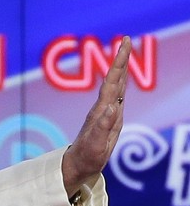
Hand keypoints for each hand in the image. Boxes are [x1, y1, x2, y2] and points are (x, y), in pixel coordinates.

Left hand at [62, 35, 130, 195]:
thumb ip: (104, 126)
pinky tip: (123, 79)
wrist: (78, 165)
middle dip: (122, 59)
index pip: (112, 80)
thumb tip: (113, 106)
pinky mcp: (108, 118)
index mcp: (102, 110)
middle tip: (127, 40)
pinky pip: (118, 95)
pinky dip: (122, 83)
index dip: (119, 62)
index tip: (124, 44)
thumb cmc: (87, 156)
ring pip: (116, 85)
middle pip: (115, 78)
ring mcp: (106, 112)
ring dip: (122, 68)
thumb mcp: (97, 144)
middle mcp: (103, 107)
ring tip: (126, 53)